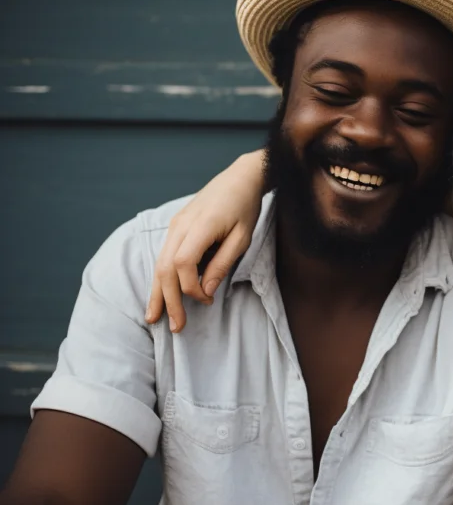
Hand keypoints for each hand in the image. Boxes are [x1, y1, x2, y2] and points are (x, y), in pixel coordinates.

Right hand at [145, 149, 266, 331]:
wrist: (239, 178)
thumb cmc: (245, 207)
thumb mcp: (242, 238)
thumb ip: (222, 264)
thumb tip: (204, 292)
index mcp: (200, 226)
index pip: (183, 264)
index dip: (191, 287)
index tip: (207, 300)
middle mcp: (180, 226)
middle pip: (164, 268)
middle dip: (168, 299)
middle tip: (175, 326)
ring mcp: (175, 226)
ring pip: (159, 263)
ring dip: (158, 292)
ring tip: (154, 317)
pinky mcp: (176, 227)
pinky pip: (164, 256)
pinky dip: (161, 278)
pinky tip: (160, 294)